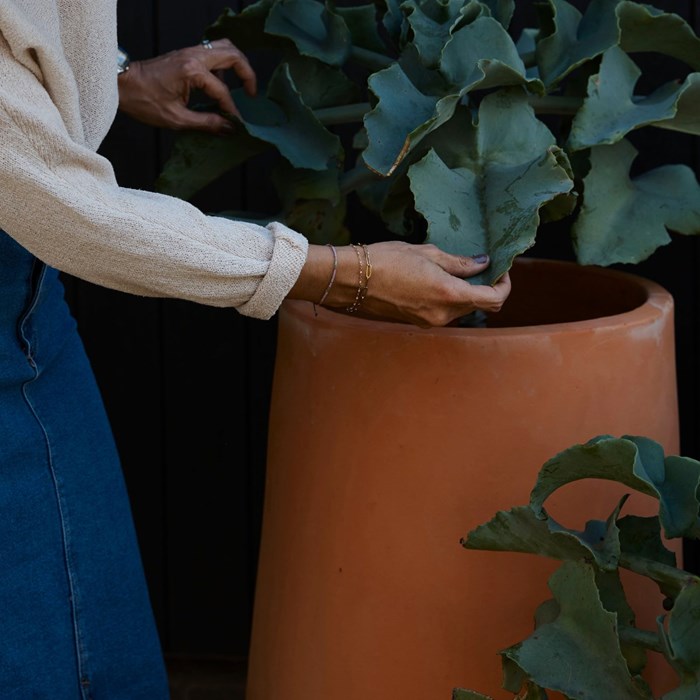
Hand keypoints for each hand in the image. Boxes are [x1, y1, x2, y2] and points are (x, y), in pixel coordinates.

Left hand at [117, 38, 255, 133]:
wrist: (121, 84)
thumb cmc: (144, 101)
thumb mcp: (177, 119)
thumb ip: (207, 123)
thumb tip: (229, 128)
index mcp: (192, 71)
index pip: (222, 91)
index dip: (232, 110)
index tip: (236, 124)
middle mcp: (194, 56)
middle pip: (233, 54)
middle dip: (247, 74)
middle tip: (251, 93)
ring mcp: (190, 52)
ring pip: (224, 47)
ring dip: (236, 64)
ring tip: (240, 85)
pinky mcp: (186, 54)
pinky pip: (213, 51)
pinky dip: (223, 64)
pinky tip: (221, 82)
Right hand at [290, 241, 511, 327]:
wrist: (351, 280)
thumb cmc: (385, 260)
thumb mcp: (427, 253)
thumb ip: (459, 262)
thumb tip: (482, 264)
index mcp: (448, 294)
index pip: (493, 299)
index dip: (504, 284)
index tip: (502, 269)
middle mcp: (443, 315)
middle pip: (479, 305)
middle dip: (484, 286)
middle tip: (480, 264)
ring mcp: (429, 322)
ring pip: (461, 309)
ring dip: (466, 292)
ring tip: (457, 269)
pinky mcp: (417, 322)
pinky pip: (444, 312)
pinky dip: (449, 298)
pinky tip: (438, 279)